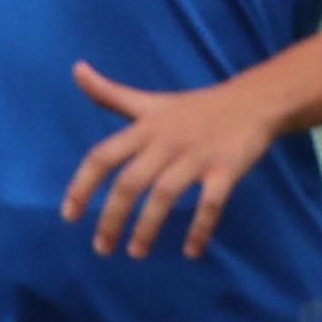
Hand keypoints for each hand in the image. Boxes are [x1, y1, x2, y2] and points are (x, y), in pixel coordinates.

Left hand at [60, 61, 281, 259]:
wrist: (253, 102)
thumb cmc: (192, 108)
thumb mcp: (148, 101)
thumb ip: (109, 94)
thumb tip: (75, 69)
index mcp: (143, 129)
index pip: (102, 156)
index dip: (82, 185)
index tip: (68, 215)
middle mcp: (164, 143)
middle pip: (130, 182)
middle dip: (112, 217)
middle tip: (101, 248)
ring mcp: (196, 157)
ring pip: (165, 195)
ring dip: (148, 227)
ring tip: (135, 253)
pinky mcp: (226, 170)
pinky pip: (211, 204)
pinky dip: (200, 228)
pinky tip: (191, 252)